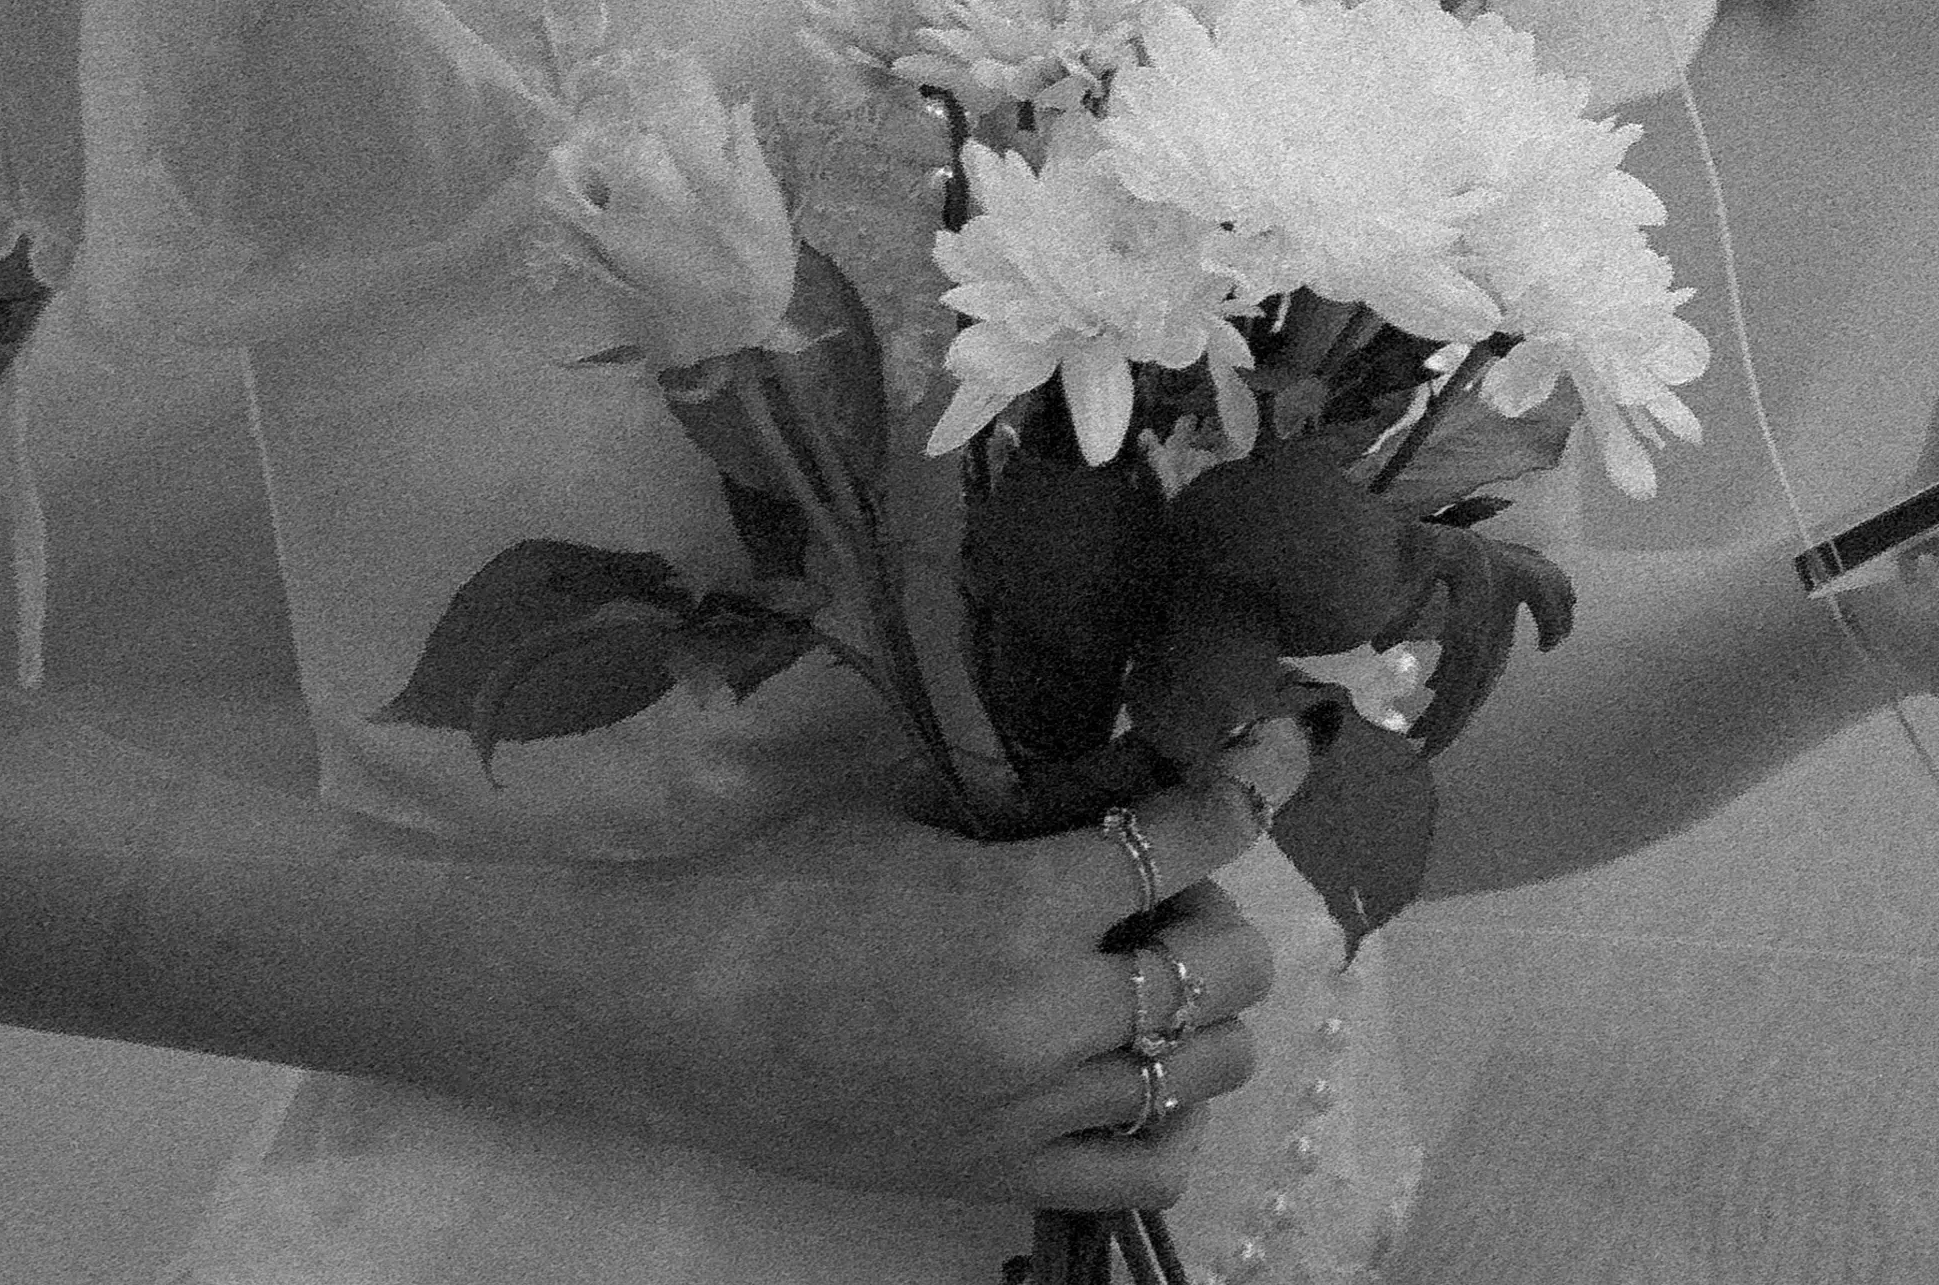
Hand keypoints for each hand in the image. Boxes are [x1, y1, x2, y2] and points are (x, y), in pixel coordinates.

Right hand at [550, 726, 1309, 1208]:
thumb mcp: (914, 819)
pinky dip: (1169, 1119)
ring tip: (1145, 984)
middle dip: (1211, 915)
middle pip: (1228, 964)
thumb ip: (1035, 817)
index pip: (1191, 839)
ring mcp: (1031, 1110)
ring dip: (1199, 1012)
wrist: (670, 1013)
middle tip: (1163, 898)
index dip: (1242, 790)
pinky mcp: (1000, 1173)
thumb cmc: (777, 890)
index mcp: (1024, 908)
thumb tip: (1132, 787)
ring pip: (1209, 1065)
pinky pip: (1148, 1166)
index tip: (1269, 764)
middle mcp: (1048, 1018)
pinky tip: (1138, 1075)